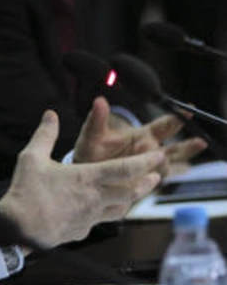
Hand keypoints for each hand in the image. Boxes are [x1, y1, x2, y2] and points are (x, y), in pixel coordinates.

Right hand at [0, 110, 163, 247]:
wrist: (18, 228)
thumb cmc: (26, 193)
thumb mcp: (32, 157)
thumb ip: (45, 135)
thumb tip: (50, 115)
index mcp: (87, 178)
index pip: (125, 168)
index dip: (145, 161)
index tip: (157, 156)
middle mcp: (94, 198)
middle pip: (130, 192)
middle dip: (146, 183)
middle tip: (156, 177)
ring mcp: (90, 217)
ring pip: (119, 210)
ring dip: (130, 201)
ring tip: (133, 196)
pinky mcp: (81, 231)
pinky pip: (98, 222)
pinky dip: (102, 215)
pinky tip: (95, 212)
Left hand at [73, 97, 206, 176]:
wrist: (84, 175)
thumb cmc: (90, 152)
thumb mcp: (91, 135)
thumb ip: (96, 119)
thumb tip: (99, 100)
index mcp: (142, 136)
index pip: (165, 125)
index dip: (178, 118)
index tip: (188, 111)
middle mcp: (150, 151)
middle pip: (175, 147)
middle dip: (188, 145)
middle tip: (200, 141)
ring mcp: (149, 168)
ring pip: (168, 166)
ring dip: (171, 164)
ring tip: (173, 163)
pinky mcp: (143, 184)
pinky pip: (155, 182)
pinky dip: (158, 180)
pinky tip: (161, 179)